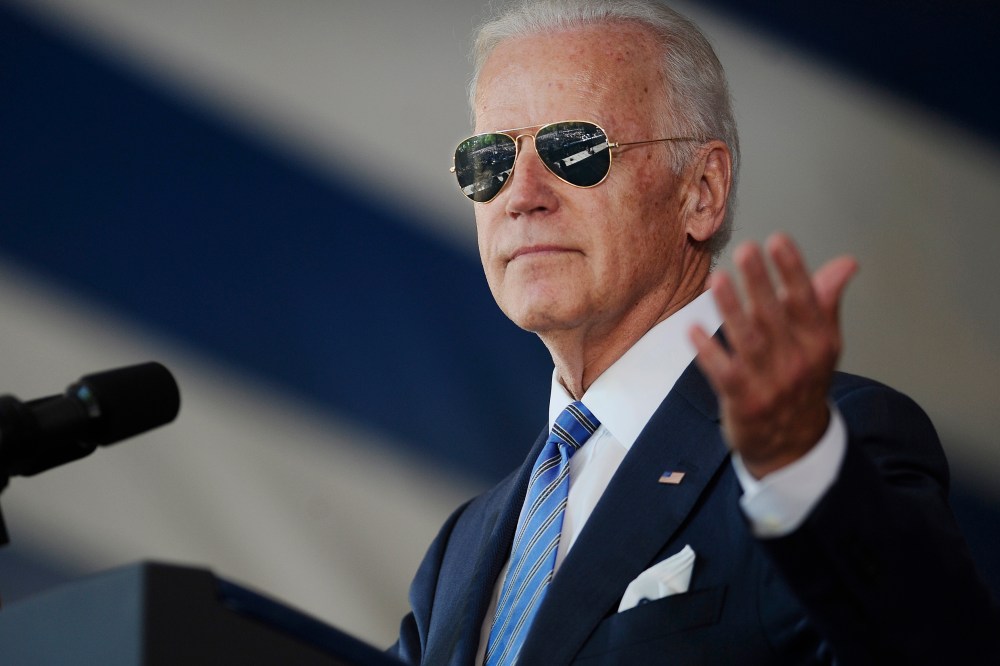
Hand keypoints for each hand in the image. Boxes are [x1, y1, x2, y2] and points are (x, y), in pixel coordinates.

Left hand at [689, 233, 857, 477]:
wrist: (793, 445)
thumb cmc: (803, 382)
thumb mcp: (822, 345)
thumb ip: (825, 301)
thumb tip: (846, 263)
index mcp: (819, 344)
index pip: (806, 301)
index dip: (792, 270)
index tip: (778, 240)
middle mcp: (797, 362)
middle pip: (775, 316)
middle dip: (760, 282)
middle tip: (746, 250)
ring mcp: (770, 383)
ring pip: (748, 341)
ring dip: (731, 309)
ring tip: (717, 279)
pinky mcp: (743, 401)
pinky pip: (722, 372)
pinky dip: (708, 351)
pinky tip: (693, 328)